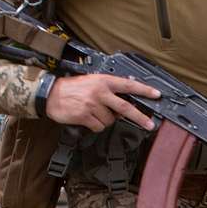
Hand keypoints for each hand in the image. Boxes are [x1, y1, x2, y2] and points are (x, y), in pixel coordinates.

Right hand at [45, 74, 159, 132]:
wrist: (50, 94)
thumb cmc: (72, 88)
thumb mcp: (92, 81)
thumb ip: (109, 89)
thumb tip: (125, 101)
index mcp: (103, 81)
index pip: (128, 85)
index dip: (144, 90)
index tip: (156, 95)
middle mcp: (100, 92)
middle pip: (125, 108)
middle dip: (140, 118)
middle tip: (150, 125)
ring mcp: (92, 105)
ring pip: (110, 120)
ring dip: (105, 120)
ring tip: (94, 112)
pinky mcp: (85, 116)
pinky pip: (99, 127)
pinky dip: (95, 125)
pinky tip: (87, 118)